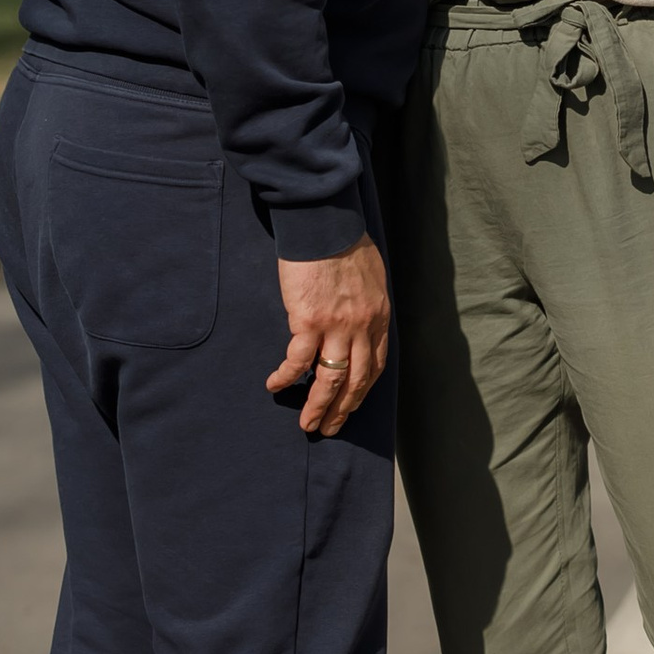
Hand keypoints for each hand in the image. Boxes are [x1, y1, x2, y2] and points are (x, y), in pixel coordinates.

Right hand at [268, 235, 389, 434]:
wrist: (325, 225)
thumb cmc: (345, 243)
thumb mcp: (371, 277)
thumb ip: (367, 304)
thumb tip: (359, 319)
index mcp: (377, 317)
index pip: (375, 365)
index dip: (362, 390)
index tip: (351, 405)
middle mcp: (362, 327)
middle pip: (355, 380)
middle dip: (343, 409)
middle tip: (329, 428)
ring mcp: (336, 327)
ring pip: (329, 379)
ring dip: (318, 406)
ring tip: (307, 424)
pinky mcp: (308, 322)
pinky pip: (297, 361)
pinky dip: (286, 377)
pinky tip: (275, 386)